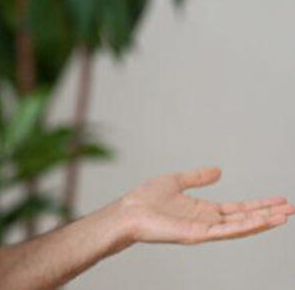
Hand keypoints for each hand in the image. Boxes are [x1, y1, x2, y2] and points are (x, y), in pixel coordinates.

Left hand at [119, 166, 293, 244]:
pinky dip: (245, 226)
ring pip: (240, 226)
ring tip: (285, 215)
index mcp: (203, 210)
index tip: (279, 200)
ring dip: (263, 221)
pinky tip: (263, 221)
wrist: (127, 212)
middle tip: (292, 208)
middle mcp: (206, 221)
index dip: (258, 204)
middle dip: (268, 213)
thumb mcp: (175, 181)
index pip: (238, 208)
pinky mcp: (197, 235)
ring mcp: (203, 229)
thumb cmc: (144, 200)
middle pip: (244, 217)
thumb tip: (219, 170)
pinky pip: (226, 231)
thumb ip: (197, 177)